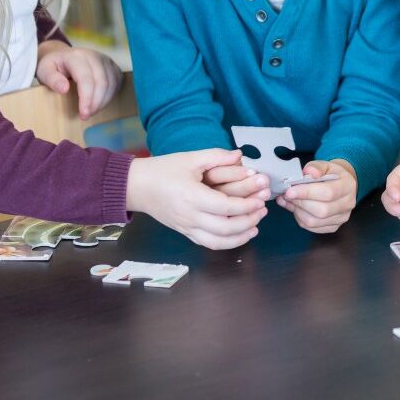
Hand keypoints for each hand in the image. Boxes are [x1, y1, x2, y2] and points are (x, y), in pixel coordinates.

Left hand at [35, 40, 122, 118]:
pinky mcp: (113, 66)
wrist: (63, 55)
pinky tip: (100, 103)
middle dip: (95, 103)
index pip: (86, 79)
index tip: (83, 114)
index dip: (86, 98)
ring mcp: (106, 60)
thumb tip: (64, 89)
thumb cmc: (53, 65)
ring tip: (91, 111)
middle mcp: (94, 56)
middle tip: (86, 115)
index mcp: (76, 56)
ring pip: (111, 84)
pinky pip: (117, 83)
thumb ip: (52, 79)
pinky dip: (110, 96)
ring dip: (103, 102)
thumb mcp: (44, 71)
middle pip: (102, 83)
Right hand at [126, 148, 267, 249]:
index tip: (260, 199)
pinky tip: (239, 235)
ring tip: (255, 227)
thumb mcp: (190, 158)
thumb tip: (240, 155)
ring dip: (240, 237)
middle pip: (225, 228)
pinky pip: (208, 244)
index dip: (247, 205)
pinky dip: (226, 243)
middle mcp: (189, 216)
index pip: (226, 207)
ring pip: (218, 242)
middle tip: (262, 211)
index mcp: (192, 196)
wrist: (137, 186)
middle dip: (248, 221)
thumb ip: (217, 156)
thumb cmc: (163, 170)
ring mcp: (186, 227)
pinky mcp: (185, 232)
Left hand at [275, 159, 357, 233]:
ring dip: (297, 211)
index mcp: (348, 186)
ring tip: (290, 201)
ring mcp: (341, 218)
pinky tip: (295, 208)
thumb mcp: (324, 165)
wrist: (341, 184)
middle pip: (321, 210)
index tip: (289, 191)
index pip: (327, 193)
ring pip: (314, 222)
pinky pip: (312, 228)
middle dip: (300, 203)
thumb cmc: (331, 174)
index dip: (306, 193)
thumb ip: (315, 167)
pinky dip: (300, 218)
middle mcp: (348, 204)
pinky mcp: (333, 227)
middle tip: (287, 195)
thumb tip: (308, 172)